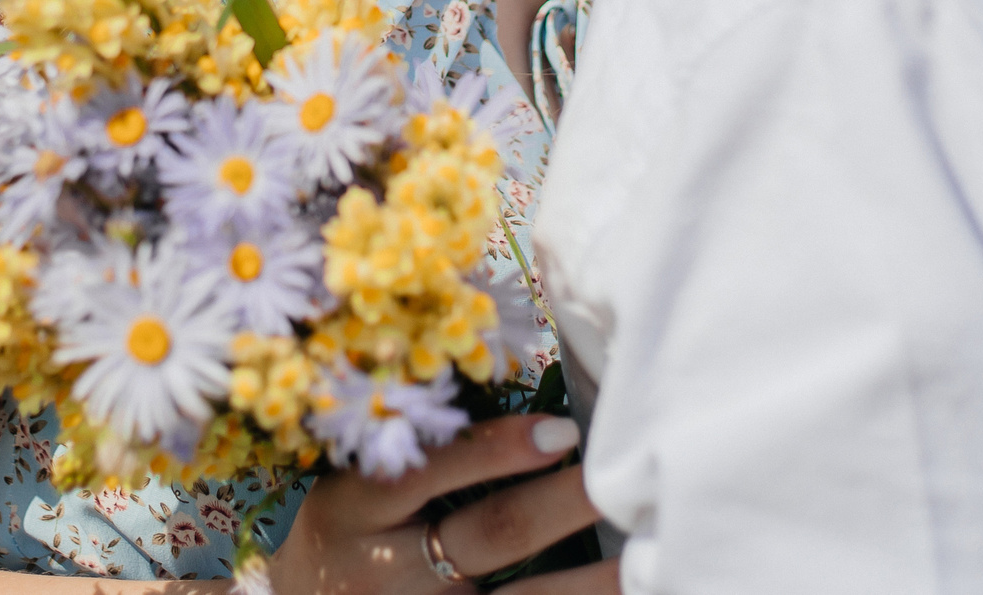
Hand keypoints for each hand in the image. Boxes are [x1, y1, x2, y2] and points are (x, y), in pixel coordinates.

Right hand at [267, 415, 612, 594]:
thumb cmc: (341, 542)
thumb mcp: (346, 495)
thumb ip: (409, 456)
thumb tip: (517, 405)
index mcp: (353, 508)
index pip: (429, 469)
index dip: (498, 449)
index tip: (563, 430)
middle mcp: (384, 568)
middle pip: (488, 532)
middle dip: (561, 505)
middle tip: (619, 482)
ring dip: (585, 581)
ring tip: (642, 559)